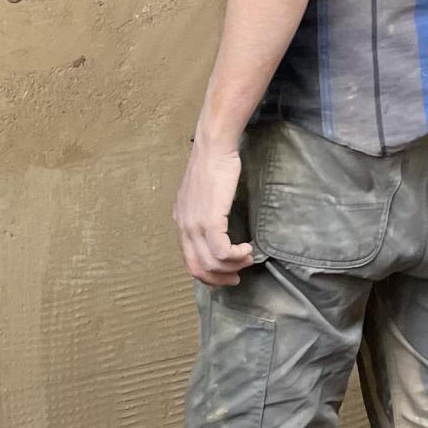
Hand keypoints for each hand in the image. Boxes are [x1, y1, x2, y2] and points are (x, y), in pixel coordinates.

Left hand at [175, 139, 254, 286]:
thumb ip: (200, 212)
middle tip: (237, 277)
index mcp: (181, 223)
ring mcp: (195, 225)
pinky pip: (222, 252)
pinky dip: (237, 256)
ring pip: (212, 263)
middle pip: (197, 268)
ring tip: (247, 258)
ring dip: (233, 266)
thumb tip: (209, 226)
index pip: (189, 261)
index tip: (226, 274)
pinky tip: (247, 248)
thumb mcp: (199, 194)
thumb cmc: (212, 164)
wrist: (214, 148)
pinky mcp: (210, 220)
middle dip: (219, 279)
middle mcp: (184, 228)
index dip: (208, 274)